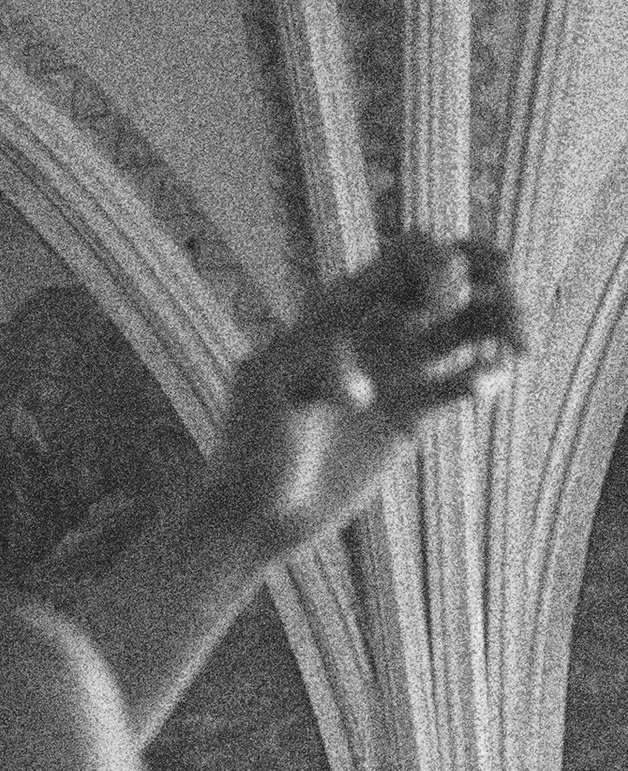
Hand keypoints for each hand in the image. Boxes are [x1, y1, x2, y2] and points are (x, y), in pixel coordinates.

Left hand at [200, 235, 523, 564]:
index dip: (442, 261)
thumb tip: (363, 385)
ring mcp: (397, 370)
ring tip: (523, 348)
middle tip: (513, 306)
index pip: (411, 254)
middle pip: (454, 278)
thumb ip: (311, 363)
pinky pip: (461, 382)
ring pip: (468, 327)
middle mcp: (377, 328)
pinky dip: (484, 378)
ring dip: (502, 325)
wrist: (253, 515)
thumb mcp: (266, 392)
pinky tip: (487, 389)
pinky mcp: (411, 415)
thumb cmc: (248, 448)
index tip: (448, 298)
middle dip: (492, 279)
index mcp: (344, 307)